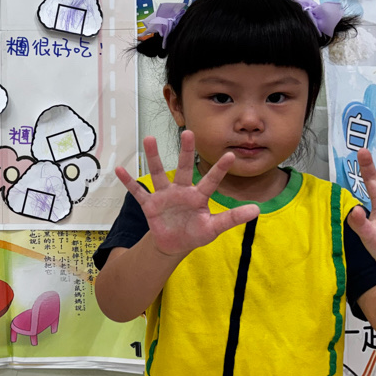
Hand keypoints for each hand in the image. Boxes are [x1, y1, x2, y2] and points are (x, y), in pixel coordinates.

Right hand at [114, 132, 259, 258]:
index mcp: (198, 196)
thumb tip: (257, 210)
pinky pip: (138, 192)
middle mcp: (181, 191)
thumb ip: (232, 218)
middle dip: (185, 151)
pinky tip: (119, 170)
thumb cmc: (195, 233)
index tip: (230, 154)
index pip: (211, 181)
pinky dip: (129, 182)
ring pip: (159, 173)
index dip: (220, 169)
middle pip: (184, 168)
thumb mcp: (214, 228)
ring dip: (154, 157)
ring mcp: (164, 196)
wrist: (173, 244)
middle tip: (188, 132)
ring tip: (149, 138)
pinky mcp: (150, 205)